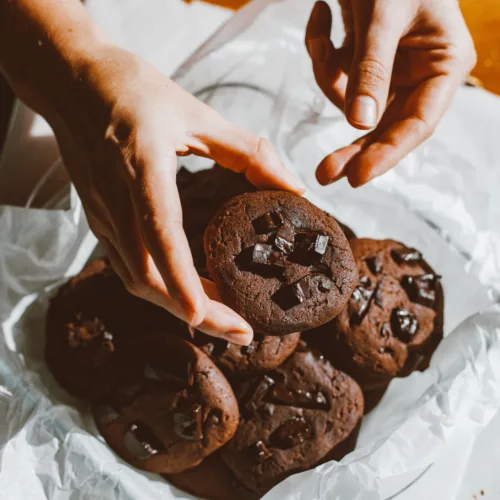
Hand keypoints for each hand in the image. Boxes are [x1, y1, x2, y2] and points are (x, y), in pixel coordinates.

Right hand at [51, 46, 304, 344]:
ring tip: (226, 318)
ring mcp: (103, 214)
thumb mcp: (198, 113)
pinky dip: (163, 289)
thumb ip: (250, 151)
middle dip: (194, 311)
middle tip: (241, 331)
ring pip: (137, 279)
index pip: (159, 231)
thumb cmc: (135, 92)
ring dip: (179, 306)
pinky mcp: (101, 220)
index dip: (179, 278)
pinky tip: (193, 292)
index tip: (202, 315)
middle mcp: (116, 199)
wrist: (73, 83)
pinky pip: (130, 267)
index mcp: (141, 166)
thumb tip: (294, 187)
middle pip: (147, 275)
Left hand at [305, 0, 476, 186]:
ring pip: (353, 101)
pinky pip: (338, 74)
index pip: (418, 124)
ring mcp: (391, 68)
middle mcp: (420, 72)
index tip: (355, 177)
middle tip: (323, 173)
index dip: (387, 154)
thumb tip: (359, 124)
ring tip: (320, 28)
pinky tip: (320, 14)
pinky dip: (321, 51)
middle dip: (351, 145)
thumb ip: (372, 68)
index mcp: (443, 63)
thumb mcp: (383, 14)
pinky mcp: (364, 59)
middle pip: (385, 126)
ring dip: (327, 74)